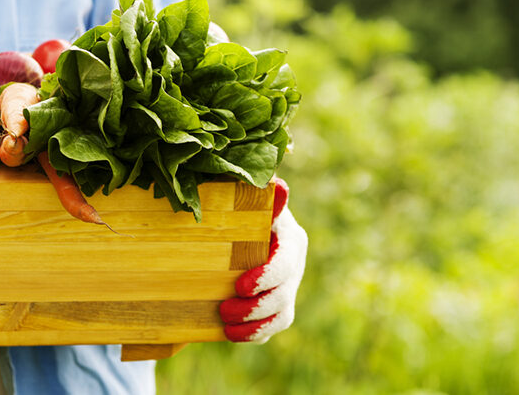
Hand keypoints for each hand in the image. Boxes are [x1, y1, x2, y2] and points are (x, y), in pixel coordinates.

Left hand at [220, 178, 307, 342]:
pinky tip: (232, 333)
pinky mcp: (280, 305)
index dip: (266, 277)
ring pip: (282, 315)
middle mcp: (294, 264)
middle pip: (284, 293)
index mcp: (289, 238)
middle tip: (224, 309)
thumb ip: (261, 198)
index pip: (285, 262)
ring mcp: (288, 286)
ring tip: (226, 325)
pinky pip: (274, 327)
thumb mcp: (248, 202)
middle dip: (255, 307)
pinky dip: (254, 333)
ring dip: (254, 324)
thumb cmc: (239, 211)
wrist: (235, 231)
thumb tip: (278, 185)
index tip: (240, 286)